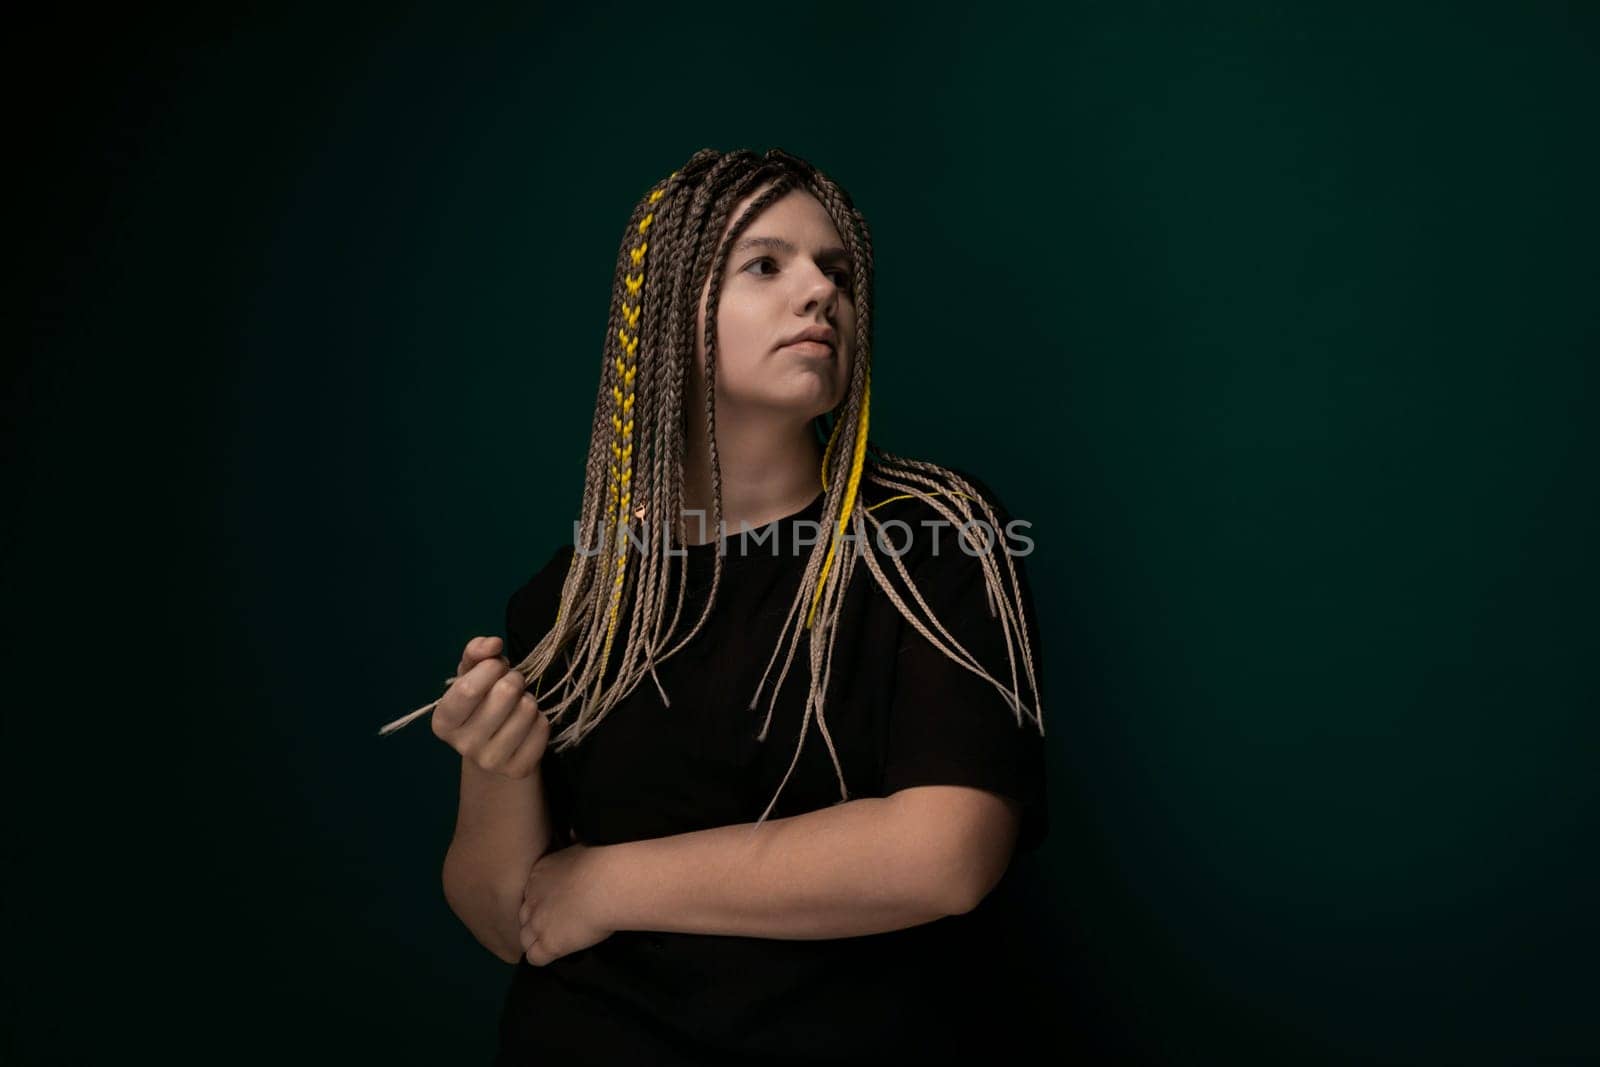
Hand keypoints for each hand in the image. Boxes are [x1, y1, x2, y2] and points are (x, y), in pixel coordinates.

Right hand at [432, 635, 548, 779]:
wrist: (495, 747)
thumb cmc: (481, 702)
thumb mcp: (472, 674)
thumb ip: (476, 652)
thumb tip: (493, 644)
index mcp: (444, 721)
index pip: (468, 688)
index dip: (490, 667)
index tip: (496, 666)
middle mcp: (463, 745)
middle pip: (504, 694)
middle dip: (514, 679)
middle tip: (511, 685)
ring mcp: (491, 761)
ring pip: (527, 709)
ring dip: (528, 699)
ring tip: (518, 705)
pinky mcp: (518, 769)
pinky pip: (542, 727)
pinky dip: (540, 719)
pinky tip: (527, 724)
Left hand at [518, 842, 616, 965]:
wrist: (607, 883)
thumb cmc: (601, 860)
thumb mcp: (582, 844)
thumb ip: (572, 847)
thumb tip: (573, 833)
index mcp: (539, 874)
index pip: (530, 893)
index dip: (543, 901)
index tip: (559, 903)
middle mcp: (532, 898)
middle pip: (524, 915)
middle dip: (537, 921)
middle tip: (558, 923)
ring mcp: (537, 923)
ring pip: (524, 938)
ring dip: (537, 941)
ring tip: (556, 941)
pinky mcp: (547, 944)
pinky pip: (534, 958)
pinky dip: (543, 957)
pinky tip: (557, 953)